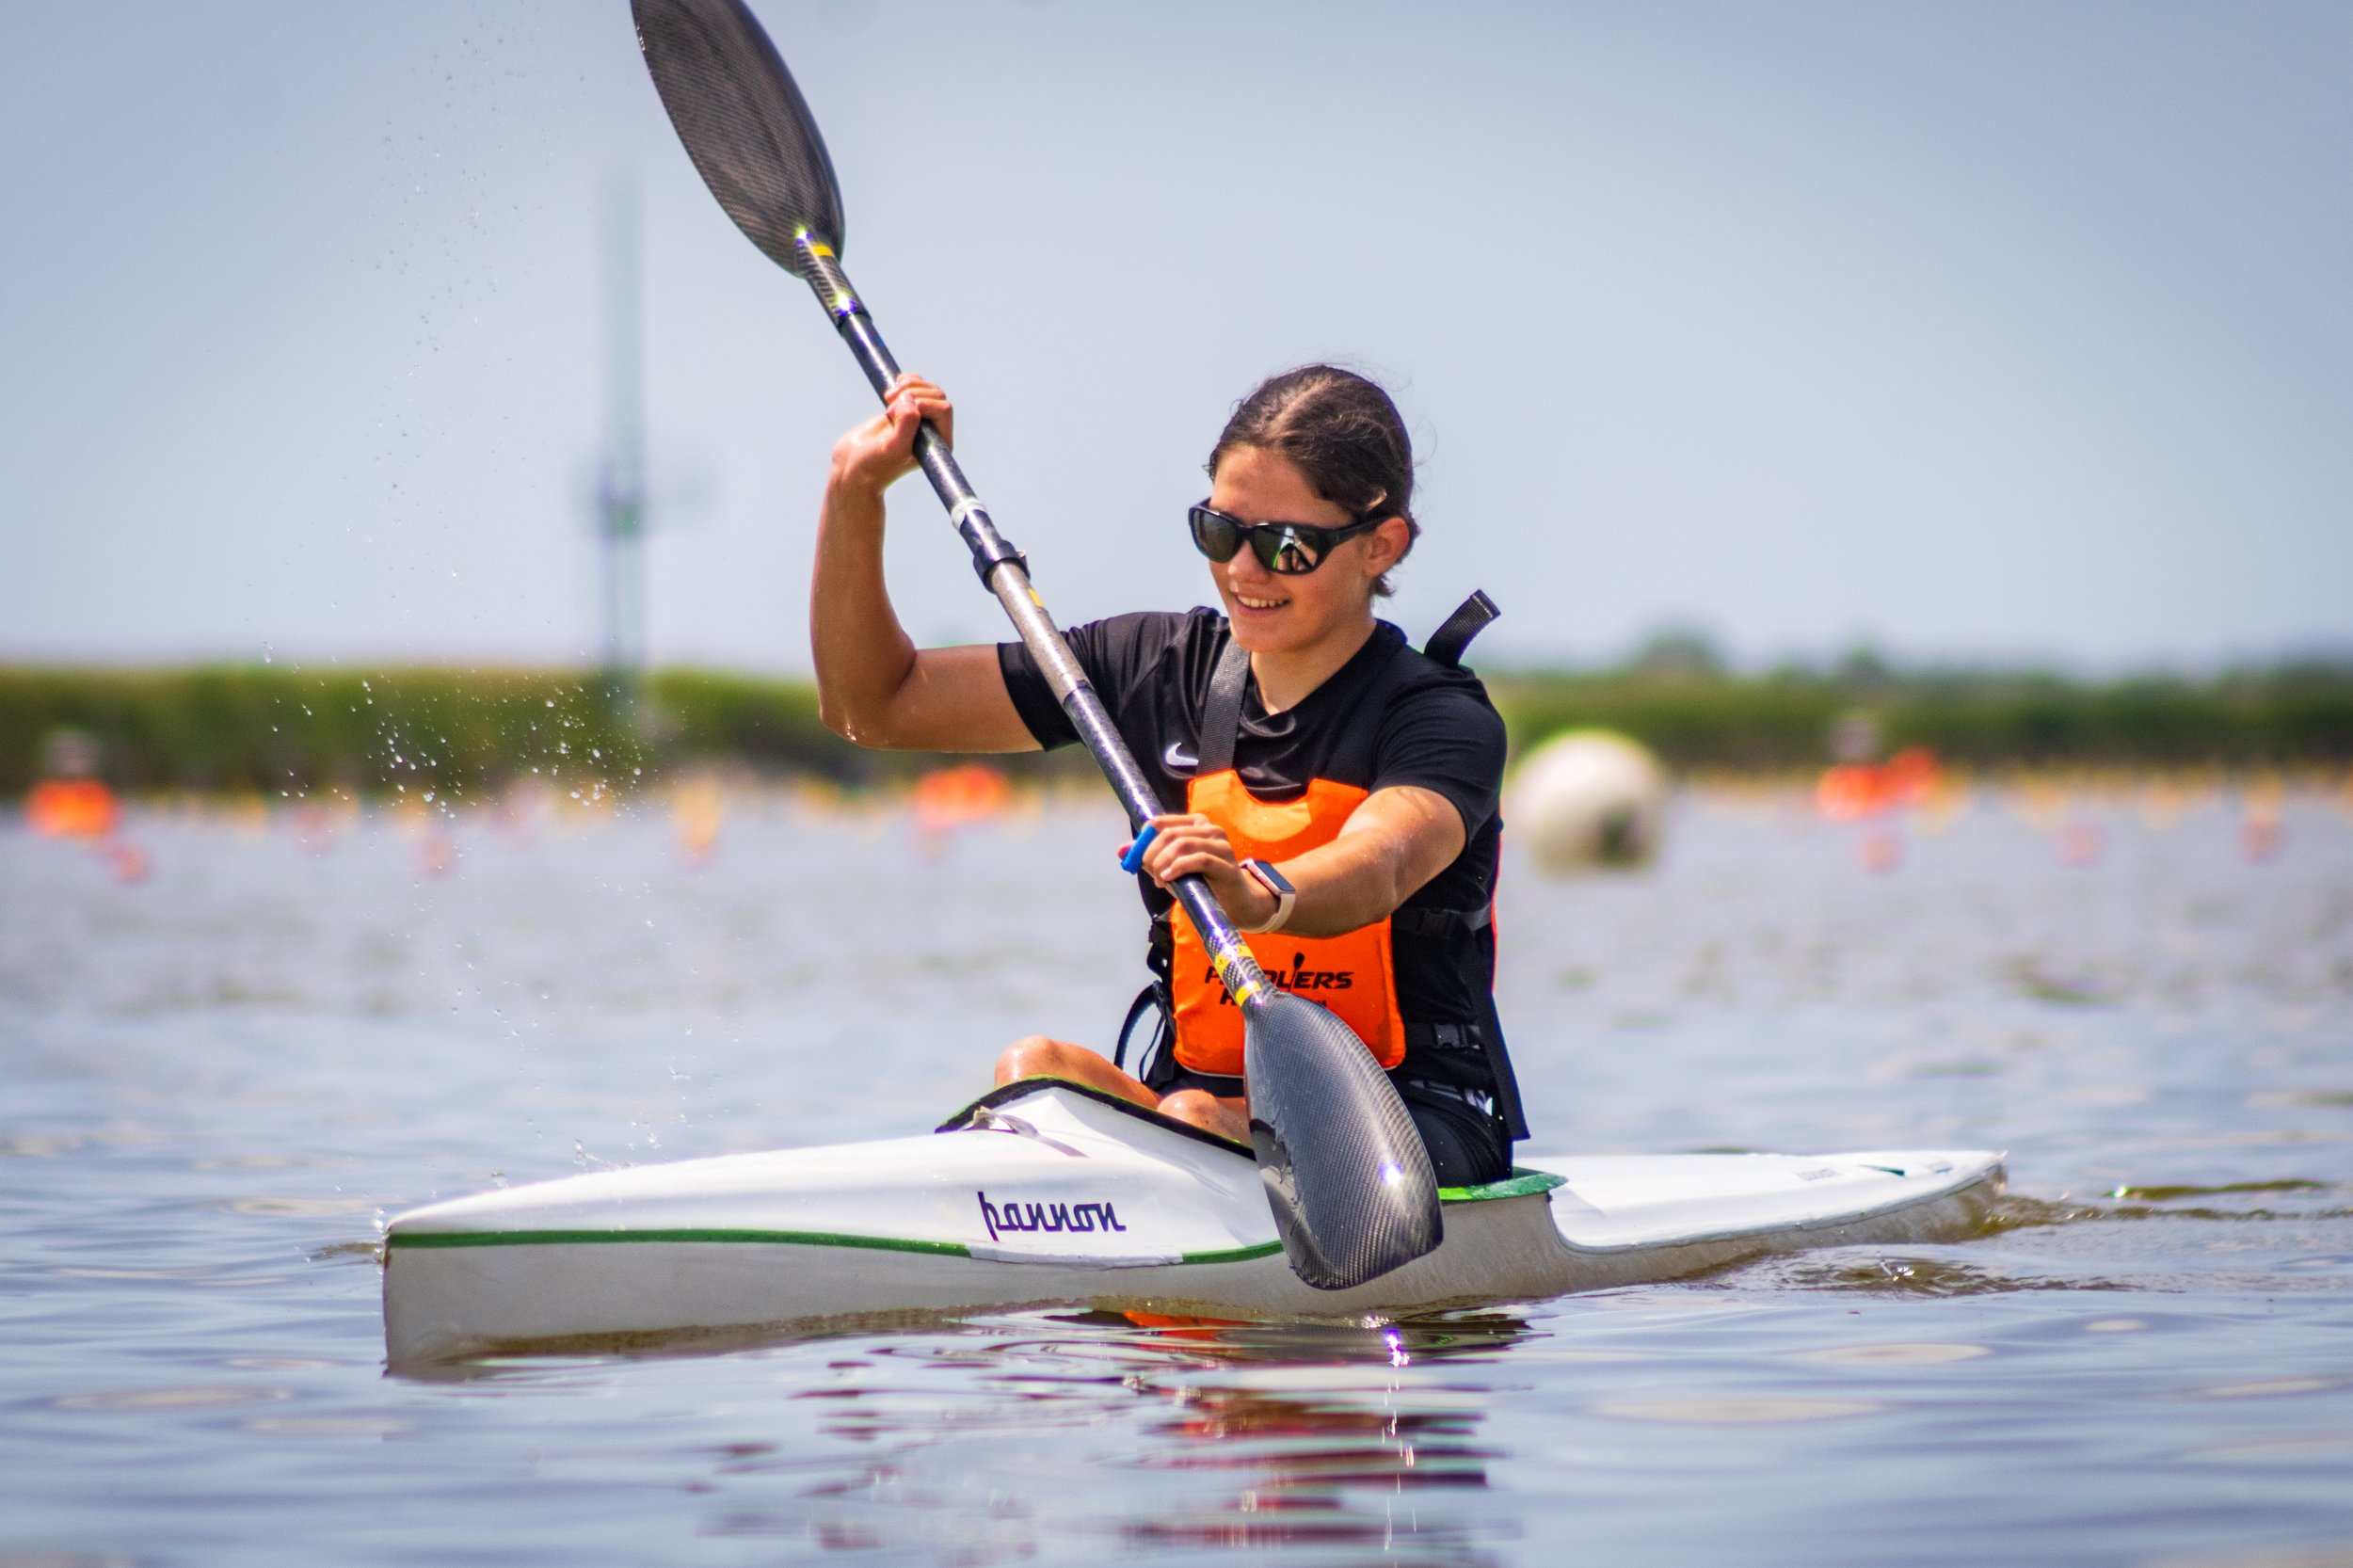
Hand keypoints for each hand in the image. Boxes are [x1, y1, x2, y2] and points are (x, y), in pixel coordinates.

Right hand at [828, 374, 953, 498]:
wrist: (852, 467)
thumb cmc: (874, 465)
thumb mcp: (893, 448)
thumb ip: (907, 424)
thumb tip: (910, 399)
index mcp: (938, 444)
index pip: (944, 409)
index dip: (922, 402)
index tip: (896, 414)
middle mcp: (934, 431)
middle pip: (937, 395)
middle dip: (912, 393)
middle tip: (888, 409)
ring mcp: (920, 419)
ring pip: (927, 387)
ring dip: (907, 386)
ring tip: (887, 400)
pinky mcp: (905, 410)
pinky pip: (915, 385)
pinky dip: (904, 382)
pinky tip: (890, 393)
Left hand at [1131, 813, 1279, 930]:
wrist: (1236, 903)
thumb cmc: (1203, 882)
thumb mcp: (1172, 868)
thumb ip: (1150, 857)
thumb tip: (1121, 851)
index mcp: (1194, 823)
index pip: (1159, 823)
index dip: (1144, 841)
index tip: (1138, 860)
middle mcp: (1209, 828)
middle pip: (1169, 834)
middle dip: (1152, 855)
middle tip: (1151, 873)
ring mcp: (1220, 844)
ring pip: (1182, 844)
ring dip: (1164, 864)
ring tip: (1161, 880)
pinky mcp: (1226, 862)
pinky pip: (1198, 859)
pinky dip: (1179, 868)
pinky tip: (1169, 879)